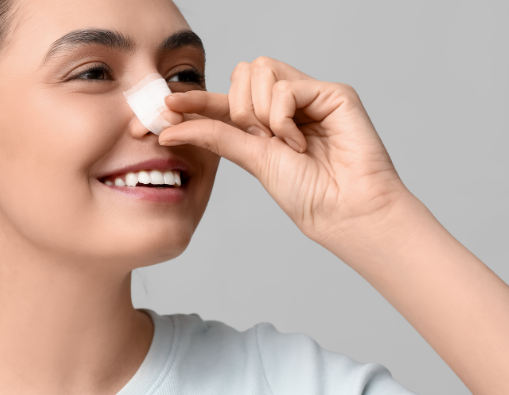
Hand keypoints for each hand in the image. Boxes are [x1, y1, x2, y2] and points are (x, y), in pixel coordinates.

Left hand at [160, 57, 413, 243]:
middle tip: (258, 138)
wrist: (343, 211)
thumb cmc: (306, 193)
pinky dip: (283, 118)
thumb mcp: (251, 159)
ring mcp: (310, 96)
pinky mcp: (332, 93)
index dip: (195, 98)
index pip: (224, 100)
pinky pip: (286, 87)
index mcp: (265, 123)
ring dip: (261, 110)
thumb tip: (170, 127)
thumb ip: (216, 135)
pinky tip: (299, 141)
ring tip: (282, 141)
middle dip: (238, 106)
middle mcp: (286, 105)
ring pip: (260, 70)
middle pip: (242, 72)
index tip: (165, 105)